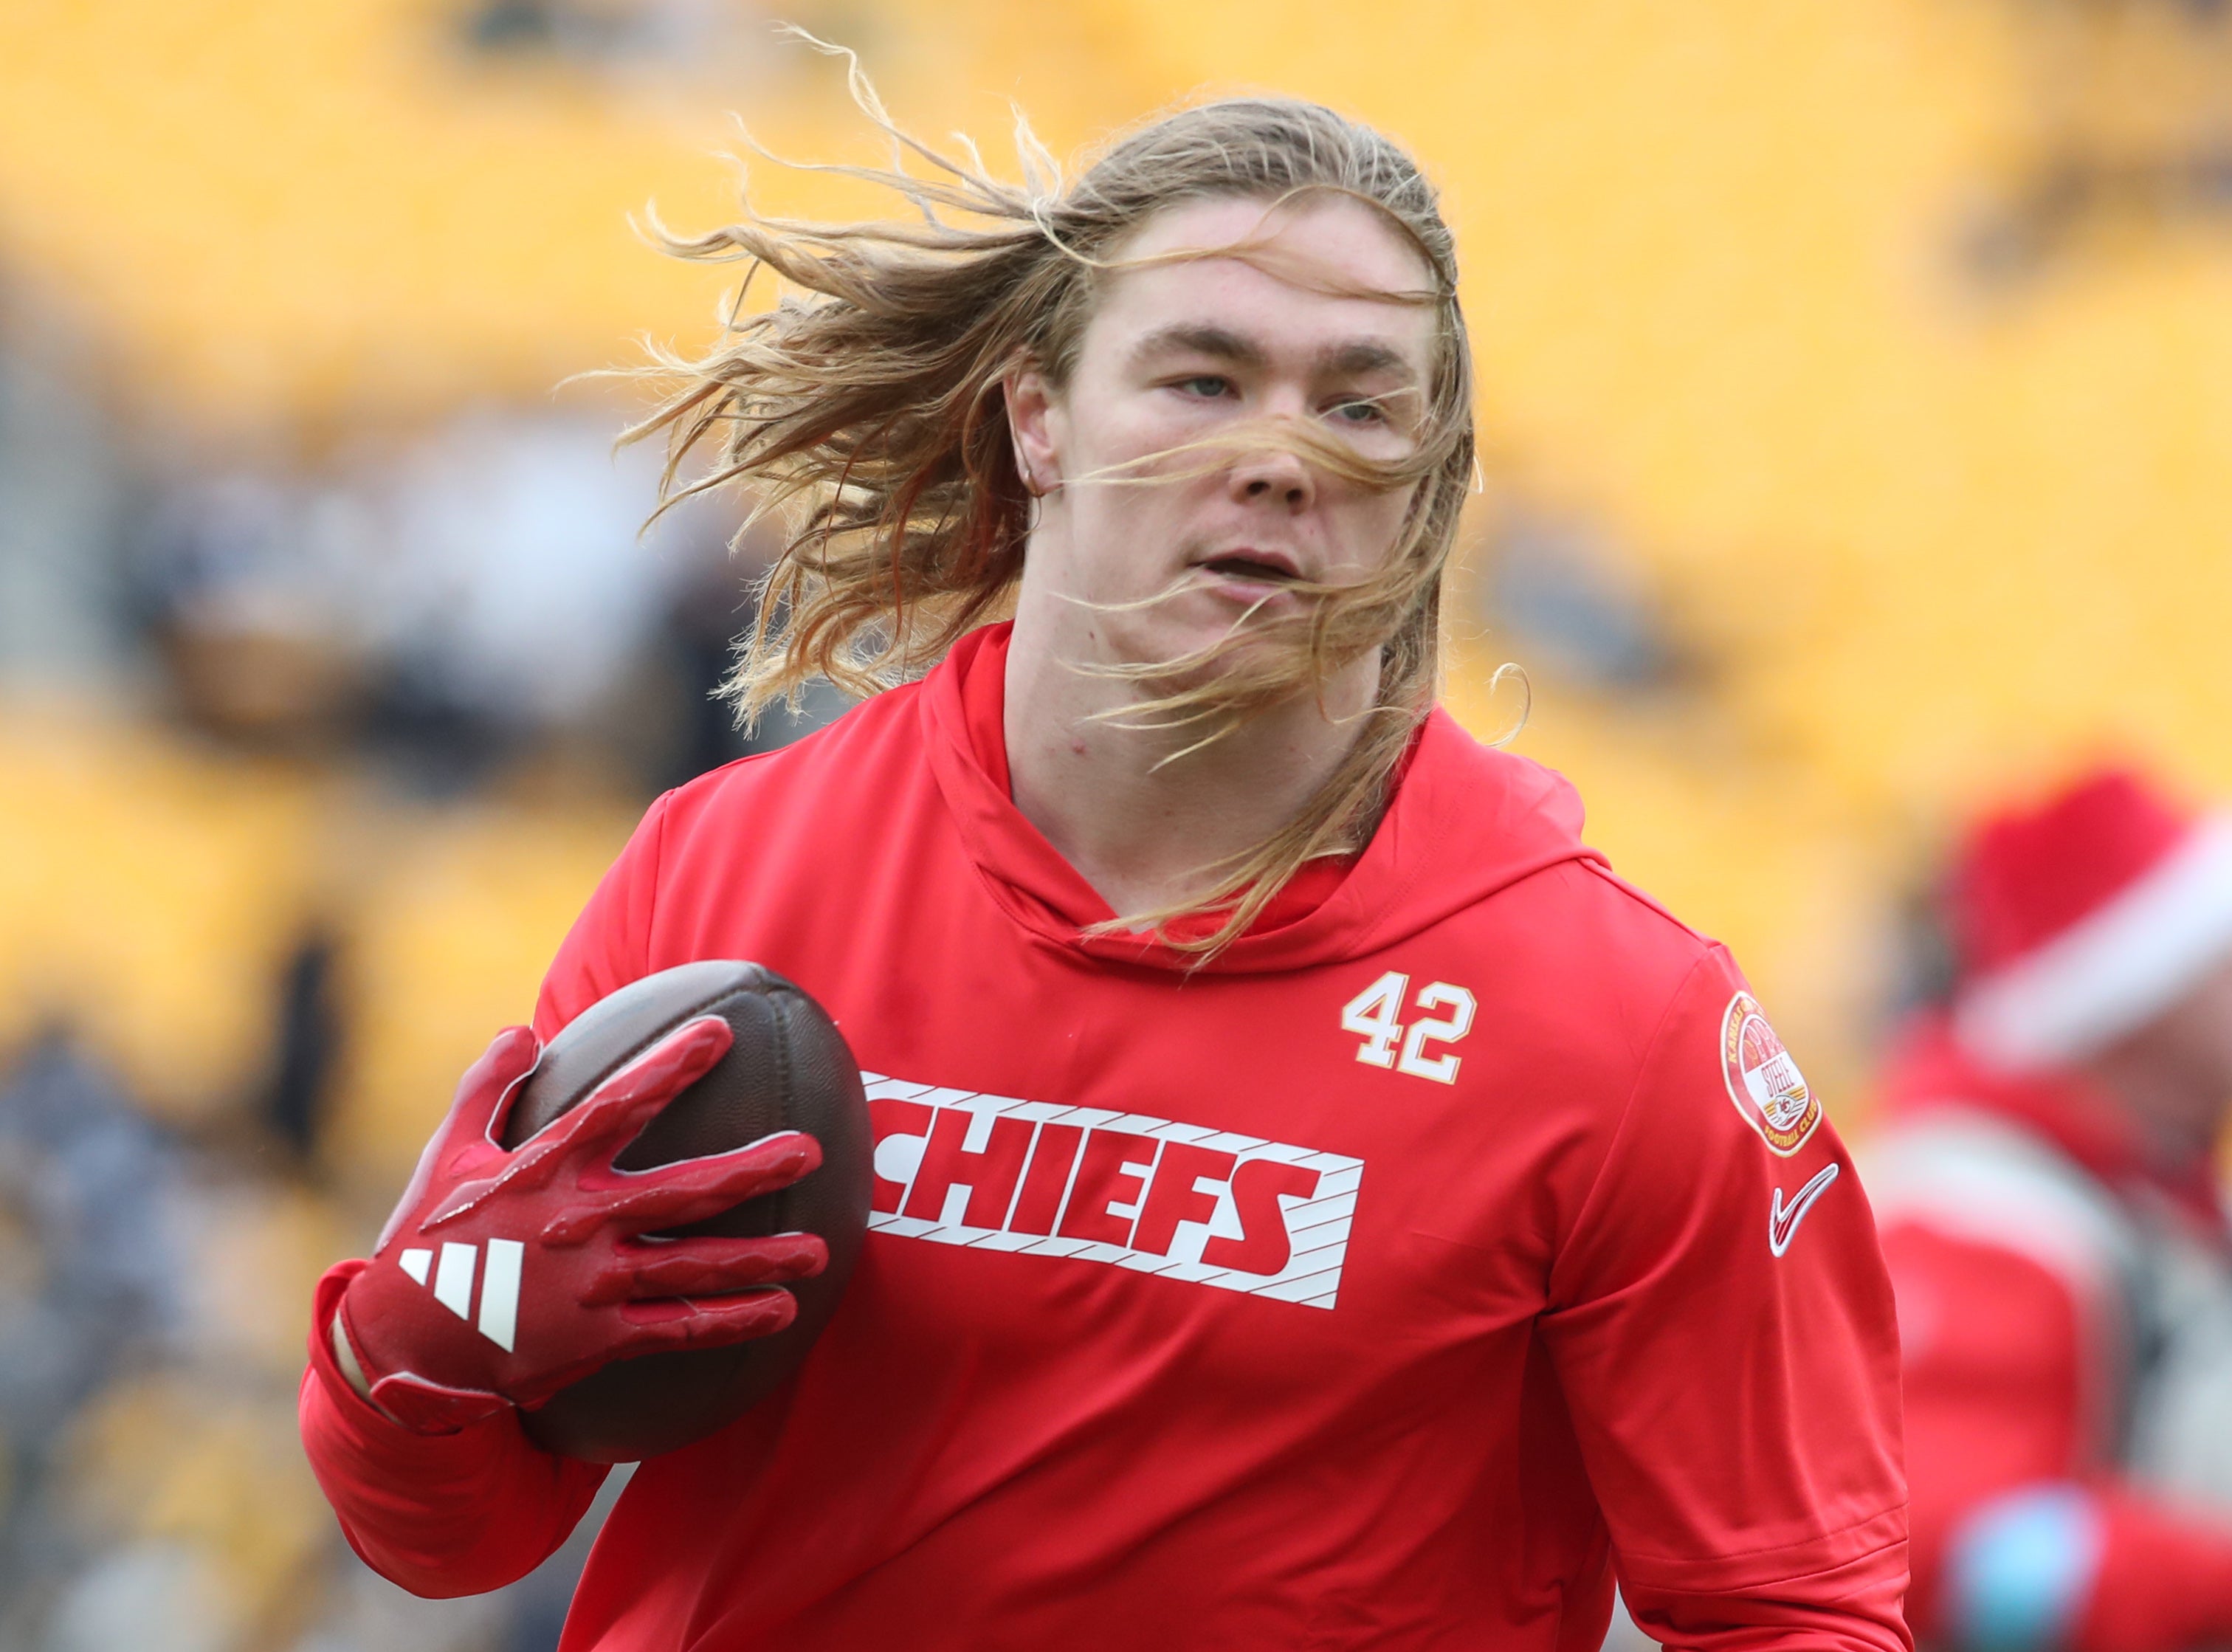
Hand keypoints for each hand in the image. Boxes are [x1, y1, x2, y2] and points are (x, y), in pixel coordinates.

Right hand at [331, 1017, 825, 1433]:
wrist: (400, 1345)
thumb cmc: (428, 1239)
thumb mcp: (447, 1153)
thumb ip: (487, 1087)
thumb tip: (524, 1029)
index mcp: (544, 1172)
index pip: (617, 1106)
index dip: (670, 1068)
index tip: (720, 1033)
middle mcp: (579, 1225)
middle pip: (681, 1192)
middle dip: (751, 1171)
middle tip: (811, 1151)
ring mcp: (593, 1286)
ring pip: (694, 1268)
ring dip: (762, 1260)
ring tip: (822, 1252)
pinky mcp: (598, 1340)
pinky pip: (677, 1331)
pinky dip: (732, 1322)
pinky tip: (781, 1312)